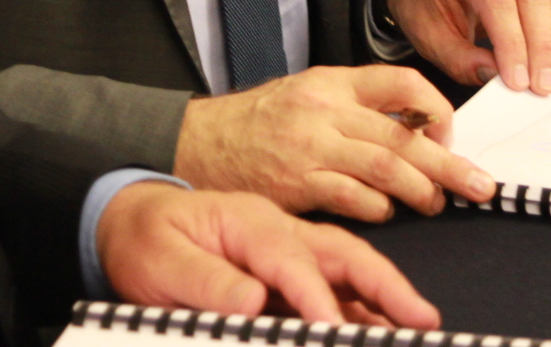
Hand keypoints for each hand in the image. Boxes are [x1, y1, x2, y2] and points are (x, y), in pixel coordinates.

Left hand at [98, 182, 442, 327]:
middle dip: (383, 285)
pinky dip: (356, 308)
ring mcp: (284, 250)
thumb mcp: (161, 259)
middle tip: (420, 318)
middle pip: (339, 252)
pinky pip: (328, 288)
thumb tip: (252, 302)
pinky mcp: (282, 274)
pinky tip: (375, 328)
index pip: (289, 259)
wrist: (129, 221)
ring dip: (381, 298)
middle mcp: (276, 231)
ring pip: (344, 270)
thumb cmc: (145, 238)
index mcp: (246, 221)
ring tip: (415, 326)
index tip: (331, 329)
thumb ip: (205, 280)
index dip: (315, 296)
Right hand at [173, 66, 494, 221]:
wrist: (199, 143)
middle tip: (480, 185)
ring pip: (384, 167)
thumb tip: (416, 129)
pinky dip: (378, 208)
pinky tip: (387, 212)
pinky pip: (353, 198)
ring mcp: (311, 147)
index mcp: (332, 81)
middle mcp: (325, 110)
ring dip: (419, 191)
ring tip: (437, 203)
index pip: (401, 83)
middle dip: (448, 163)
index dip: (436, 109)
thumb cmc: (258, 122)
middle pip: (402, 134)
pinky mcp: (298, 184)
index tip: (448, 134)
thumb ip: (356, 105)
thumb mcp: (308, 93)